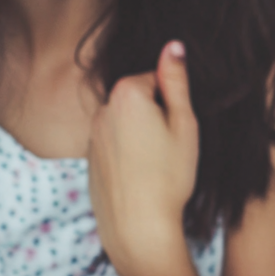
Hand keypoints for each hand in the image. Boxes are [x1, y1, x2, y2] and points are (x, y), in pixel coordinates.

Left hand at [88, 40, 199, 275]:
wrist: (138, 229)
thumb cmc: (168, 176)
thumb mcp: (184, 123)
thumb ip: (176, 80)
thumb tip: (173, 46)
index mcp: (126, 94)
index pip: (157, 78)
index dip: (173, 103)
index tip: (177, 129)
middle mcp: (103, 109)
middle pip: (139, 98)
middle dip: (156, 115)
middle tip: (170, 147)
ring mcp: (93, 135)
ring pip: (128, 121)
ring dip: (142, 133)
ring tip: (156, 165)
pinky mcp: (90, 157)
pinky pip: (115, 142)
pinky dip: (129, 152)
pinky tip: (141, 176)